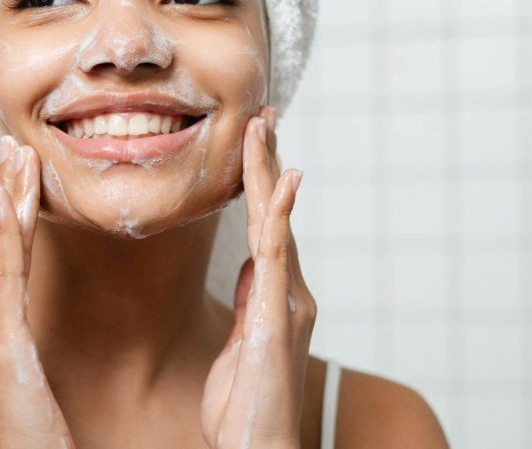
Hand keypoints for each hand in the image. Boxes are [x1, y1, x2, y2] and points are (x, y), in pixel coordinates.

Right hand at [0, 135, 75, 448]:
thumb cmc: (28, 435)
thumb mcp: (17, 377)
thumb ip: (14, 335)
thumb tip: (24, 304)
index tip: (8, 167)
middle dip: (1, 188)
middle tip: (11, 140)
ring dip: (9, 196)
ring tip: (20, 152)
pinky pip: (5, 277)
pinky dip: (7, 231)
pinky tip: (8, 196)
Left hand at [201, 106, 315, 448]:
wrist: (259, 447)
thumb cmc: (248, 405)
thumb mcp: (243, 343)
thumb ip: (254, 299)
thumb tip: (254, 262)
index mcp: (275, 294)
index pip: (266, 225)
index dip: (261, 183)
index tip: (256, 143)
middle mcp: (288, 290)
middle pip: (274, 213)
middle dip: (268, 163)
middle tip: (264, 116)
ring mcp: (287, 300)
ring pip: (275, 222)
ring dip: (269, 172)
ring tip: (263, 128)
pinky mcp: (278, 314)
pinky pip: (277, 253)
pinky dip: (280, 213)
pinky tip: (282, 180)